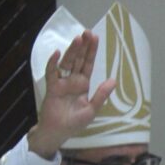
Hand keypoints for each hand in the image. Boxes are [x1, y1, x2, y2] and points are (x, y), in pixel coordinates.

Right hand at [27, 31, 116, 158]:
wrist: (57, 132)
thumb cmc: (74, 123)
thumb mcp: (92, 109)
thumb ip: (101, 95)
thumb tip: (113, 80)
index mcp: (83, 84)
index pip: (88, 64)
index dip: (91, 51)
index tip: (95, 37)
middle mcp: (72, 80)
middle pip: (78, 60)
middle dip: (83, 46)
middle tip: (87, 32)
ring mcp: (61, 82)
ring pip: (67, 63)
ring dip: (71, 51)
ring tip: (77, 39)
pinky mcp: (51, 87)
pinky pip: (52, 73)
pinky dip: (54, 63)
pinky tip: (57, 53)